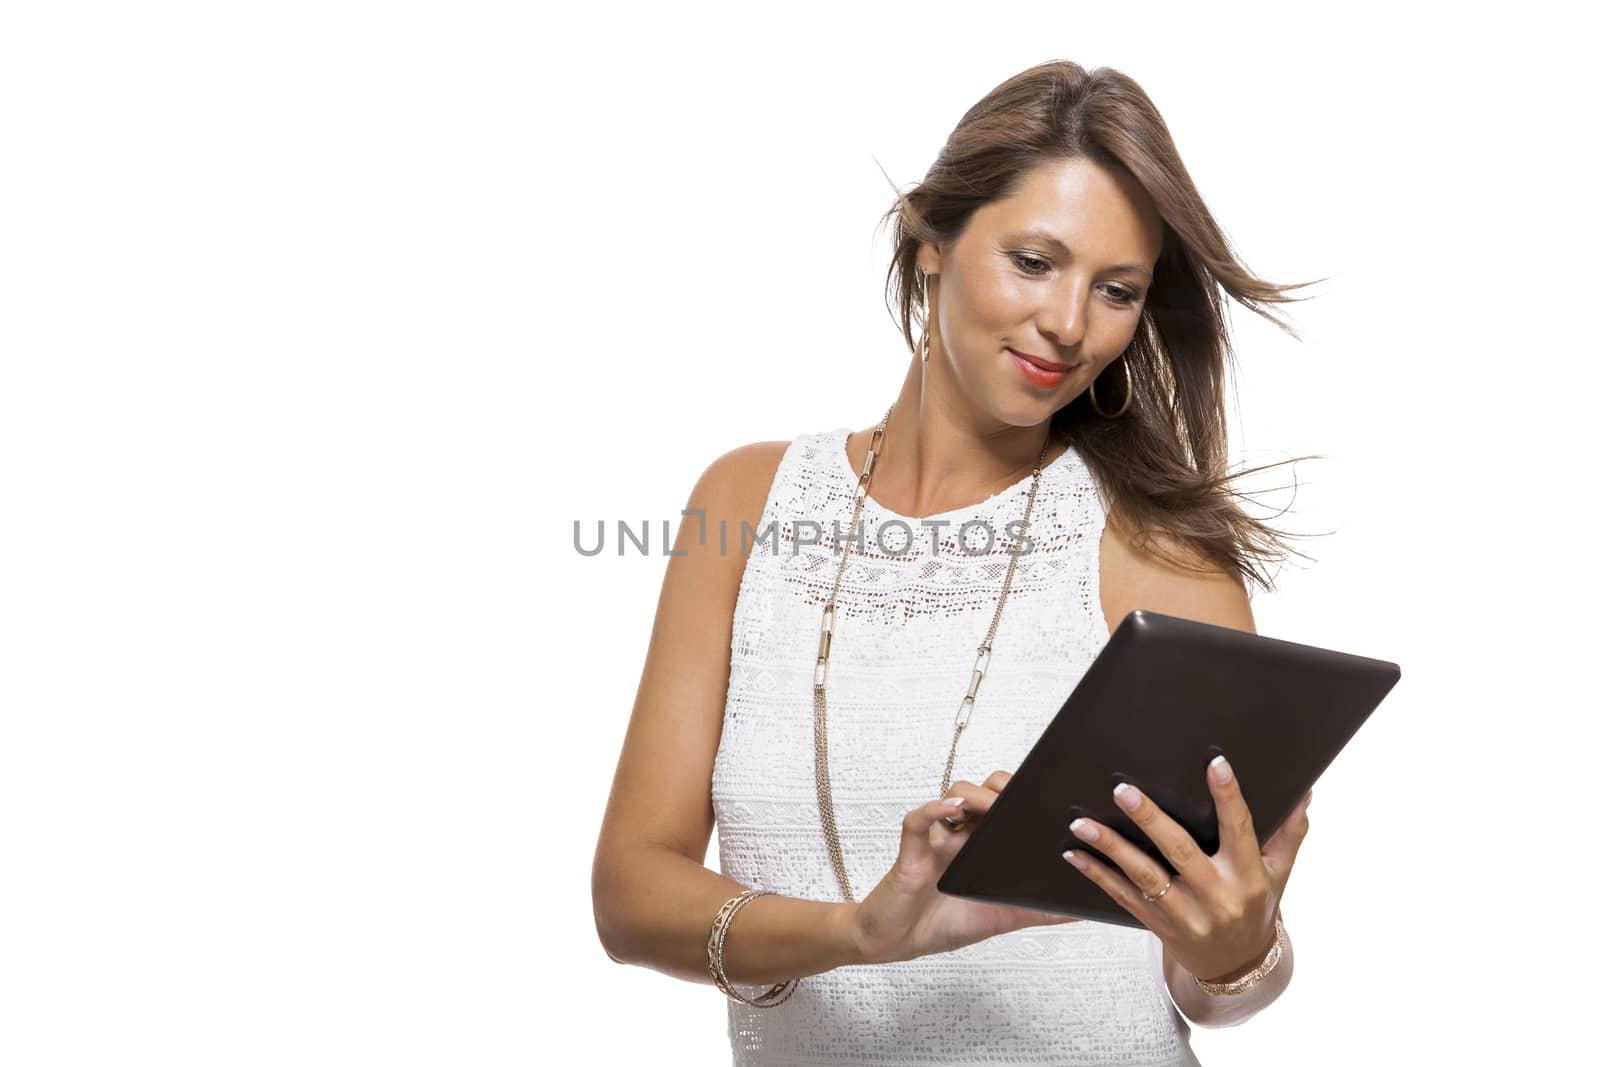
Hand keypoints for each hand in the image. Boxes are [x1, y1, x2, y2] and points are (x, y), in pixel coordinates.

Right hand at [849, 769, 1077, 964]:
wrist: (896, 942)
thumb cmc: (943, 923)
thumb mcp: (1002, 918)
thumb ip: (1039, 911)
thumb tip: (1082, 910)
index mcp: (980, 845)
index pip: (1002, 805)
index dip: (1022, 794)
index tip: (1050, 795)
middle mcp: (958, 835)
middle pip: (980, 791)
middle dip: (1002, 787)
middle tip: (1024, 798)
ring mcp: (935, 840)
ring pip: (953, 797)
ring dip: (975, 796)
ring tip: (995, 806)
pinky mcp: (912, 851)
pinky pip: (918, 820)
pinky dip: (935, 810)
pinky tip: (952, 810)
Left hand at [1060, 754, 1311, 982]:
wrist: (1238, 968)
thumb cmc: (1258, 908)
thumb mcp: (1279, 873)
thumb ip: (1288, 832)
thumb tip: (1303, 789)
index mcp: (1248, 876)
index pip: (1240, 830)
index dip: (1228, 797)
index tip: (1215, 764)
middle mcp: (1216, 896)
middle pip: (1180, 852)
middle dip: (1149, 820)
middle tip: (1122, 790)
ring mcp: (1184, 914)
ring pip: (1143, 876)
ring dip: (1110, 847)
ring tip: (1082, 823)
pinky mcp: (1158, 925)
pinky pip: (1123, 897)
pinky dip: (1097, 875)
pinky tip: (1075, 854)